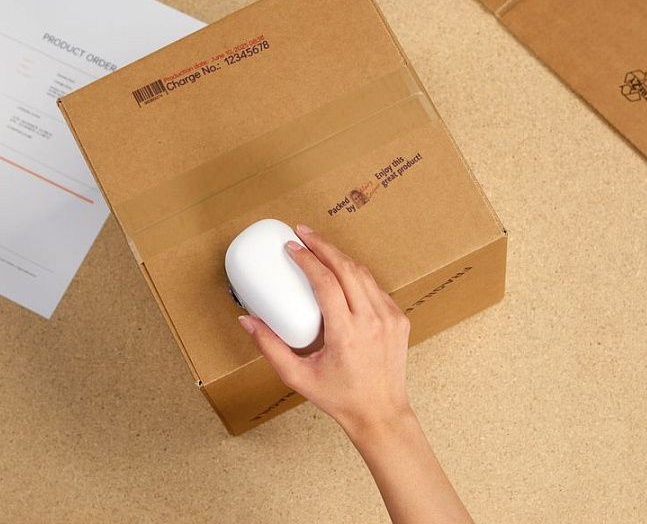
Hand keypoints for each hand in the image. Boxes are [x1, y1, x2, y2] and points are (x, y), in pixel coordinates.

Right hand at [238, 223, 412, 435]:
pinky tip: (340, 271)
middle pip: (346, 268)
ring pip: (363, 273)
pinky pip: (375, 288)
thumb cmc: (339, 398)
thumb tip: (246, 320)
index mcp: (346, 334)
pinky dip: (356, 275)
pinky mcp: (399, 319)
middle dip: (323, 245)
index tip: (292, 247)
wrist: (381, 413)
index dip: (307, 259)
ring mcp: (389, 318)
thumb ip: (269, 346)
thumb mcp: (297, 376)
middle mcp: (371, 321)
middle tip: (303, 233)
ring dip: (340, 256)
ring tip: (319, 246)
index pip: (326, 282)